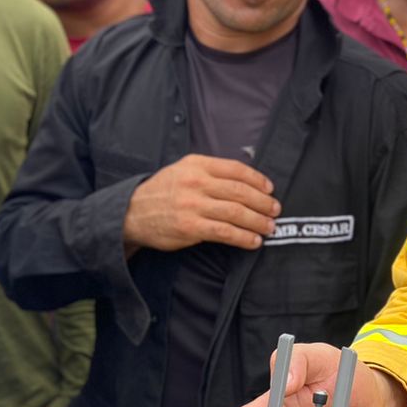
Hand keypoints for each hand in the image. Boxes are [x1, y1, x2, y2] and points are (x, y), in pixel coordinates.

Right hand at [123, 154, 279, 252]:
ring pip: (236, 212)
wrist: (131, 212)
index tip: (270, 189)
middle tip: (275, 210)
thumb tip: (245, 181)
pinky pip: (225, 232)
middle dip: (263, 202)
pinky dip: (243, 237)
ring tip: (269, 227)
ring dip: (258, 221)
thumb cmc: (162, 192)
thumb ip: (210, 172)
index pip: (236, 169)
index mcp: (197, 165)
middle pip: (241, 191)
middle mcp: (196, 182)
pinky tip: (253, 241)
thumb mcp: (183, 170)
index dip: (258, 180)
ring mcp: (193, 205)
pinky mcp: (190, 227)